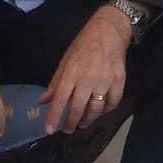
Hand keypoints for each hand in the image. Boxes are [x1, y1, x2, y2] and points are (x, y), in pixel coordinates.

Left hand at [39, 7, 129, 134]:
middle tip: (68, 130)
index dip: (53, 116)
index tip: (49, 130)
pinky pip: (113, 102)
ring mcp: (105, 80)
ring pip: (96, 108)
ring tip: (83, 123)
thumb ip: (55, 82)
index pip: (59, 98)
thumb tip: (43, 101)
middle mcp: (87, 78)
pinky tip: (100, 112)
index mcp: (71, 72)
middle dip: (71, 122)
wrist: (109, 32)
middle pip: (78, 107)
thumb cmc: (83, 45)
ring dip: (88, 119)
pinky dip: (106, 111)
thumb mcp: (65, 60)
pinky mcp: (119, 81)